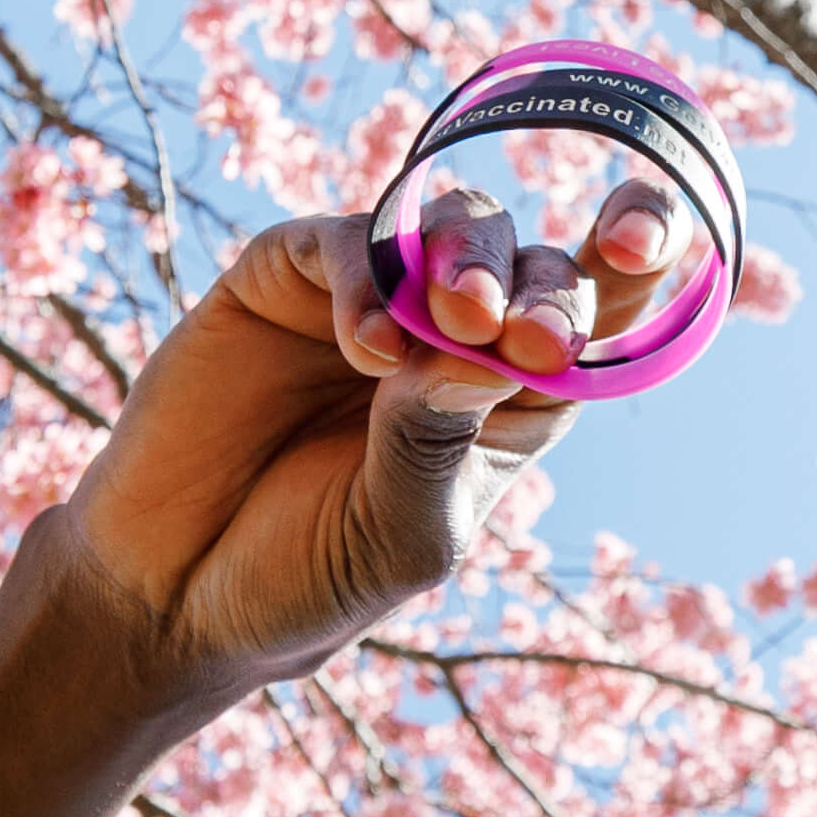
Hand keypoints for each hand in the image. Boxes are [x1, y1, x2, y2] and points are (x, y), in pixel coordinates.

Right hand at [58, 177, 700, 695]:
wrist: (172, 592)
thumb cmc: (310, 575)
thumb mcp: (401, 536)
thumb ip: (439, 445)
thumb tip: (479, 348)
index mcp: (518, 392)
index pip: (602, 307)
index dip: (635, 257)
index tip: (644, 240)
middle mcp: (458, 327)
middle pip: (536, 258)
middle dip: (546, 283)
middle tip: (527, 335)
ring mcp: (377, 290)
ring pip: (454, 224)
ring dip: (470, 261)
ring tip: (458, 320)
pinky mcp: (291, 274)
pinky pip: (348, 237)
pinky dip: (369, 275)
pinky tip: (367, 344)